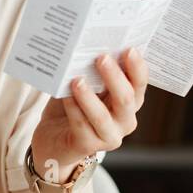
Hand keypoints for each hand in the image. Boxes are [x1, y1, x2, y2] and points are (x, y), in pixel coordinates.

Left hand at [30, 48, 147, 174]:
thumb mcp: (87, 86)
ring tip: (78, 80)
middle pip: (125, 99)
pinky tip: (65, 96)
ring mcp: (108, 136)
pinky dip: (73, 109)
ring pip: (102, 116)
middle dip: (114, 77)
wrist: (53, 139)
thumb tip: (90, 47)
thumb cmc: (72, 106)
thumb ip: (93, 71)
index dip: (137, 67)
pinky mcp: (87, 145)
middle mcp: (124, 120)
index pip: (139, 84)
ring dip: (90, 96)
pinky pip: (81, 125)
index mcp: (129, 101)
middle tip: (101, 58)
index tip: (129, 49)